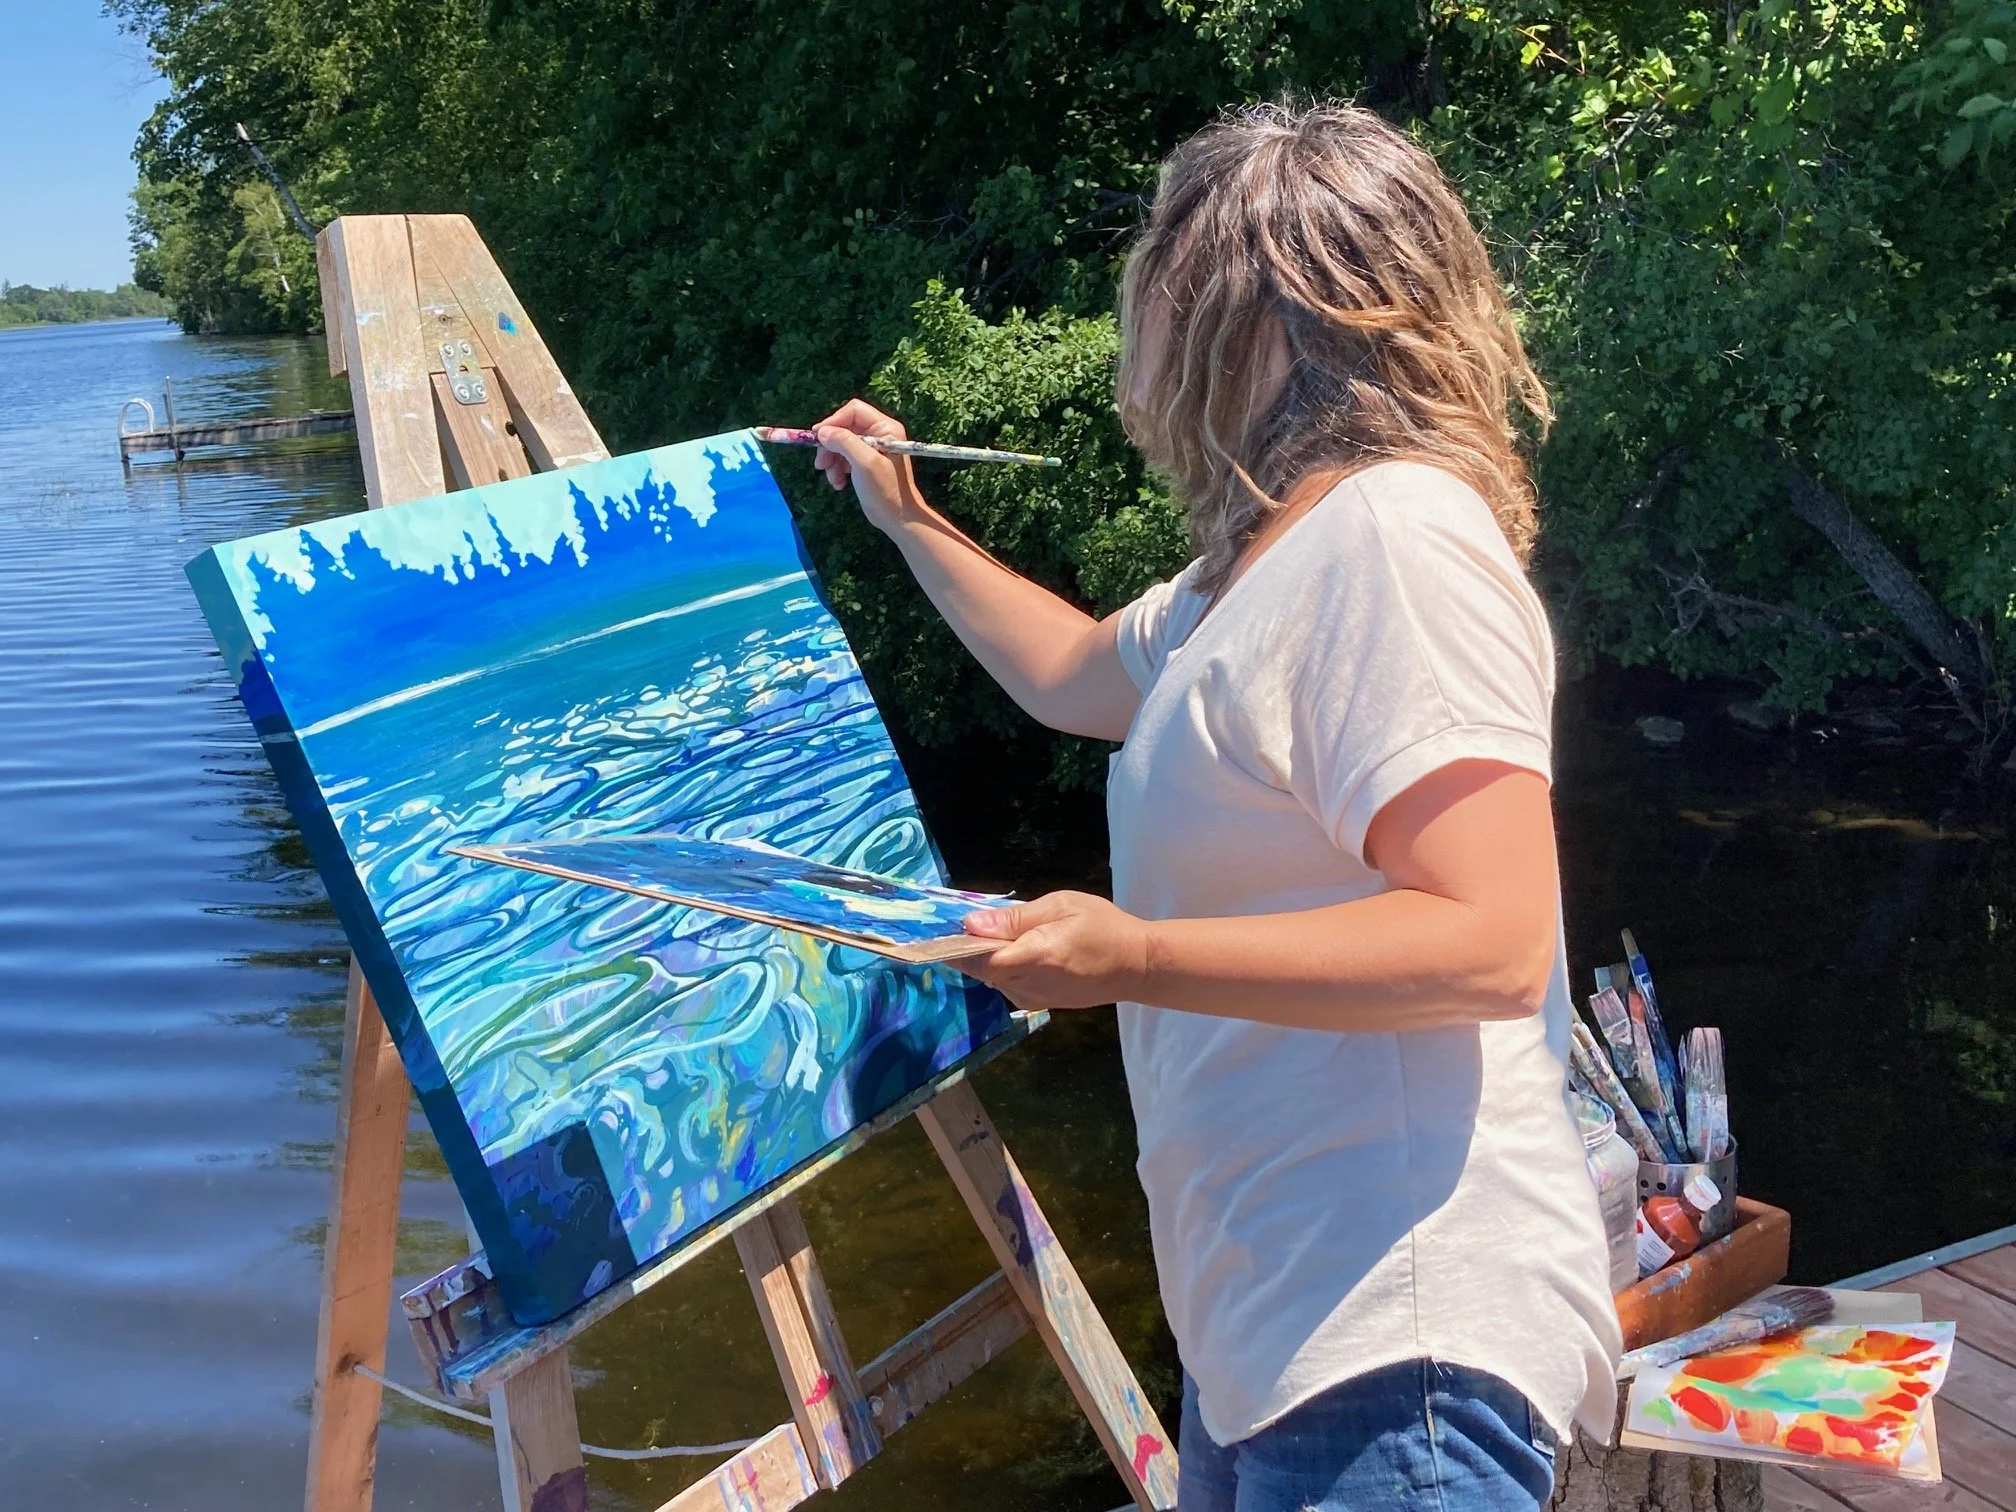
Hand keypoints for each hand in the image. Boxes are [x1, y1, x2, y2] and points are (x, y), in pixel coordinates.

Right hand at [812, 398, 922, 536]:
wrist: (897, 519)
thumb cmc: (886, 490)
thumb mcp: (864, 463)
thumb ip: (844, 442)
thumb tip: (822, 432)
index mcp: (884, 428)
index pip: (853, 411)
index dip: (834, 421)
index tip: (818, 437)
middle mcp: (879, 434)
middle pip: (844, 428)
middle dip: (830, 445)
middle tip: (820, 463)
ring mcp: (872, 448)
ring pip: (841, 444)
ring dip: (831, 460)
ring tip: (832, 478)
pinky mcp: (865, 463)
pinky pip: (844, 458)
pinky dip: (837, 469)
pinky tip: (838, 484)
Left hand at [957, 891, 1152, 1012]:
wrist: (1136, 966)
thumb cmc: (1103, 926)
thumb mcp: (1061, 906)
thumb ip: (1015, 917)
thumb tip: (972, 923)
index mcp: (1033, 957)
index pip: (978, 959)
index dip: (956, 945)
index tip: (943, 928)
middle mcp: (1028, 985)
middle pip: (981, 969)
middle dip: (971, 947)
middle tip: (973, 921)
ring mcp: (1033, 999)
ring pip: (992, 978)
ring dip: (989, 957)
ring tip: (1004, 933)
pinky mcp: (1039, 1004)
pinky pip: (1008, 984)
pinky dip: (1005, 967)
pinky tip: (1020, 950)